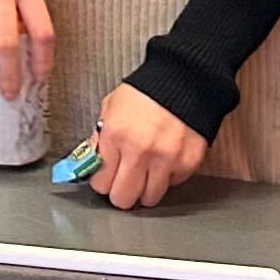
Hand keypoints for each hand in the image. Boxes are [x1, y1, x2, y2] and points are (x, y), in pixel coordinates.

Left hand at [86, 82, 208, 211]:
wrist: (184, 80)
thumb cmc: (146, 92)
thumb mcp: (111, 107)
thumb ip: (101, 137)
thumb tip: (92, 163)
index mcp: (116, 135)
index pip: (101, 183)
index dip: (102, 182)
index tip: (105, 178)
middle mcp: (140, 151)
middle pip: (123, 199)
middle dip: (120, 193)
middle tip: (123, 183)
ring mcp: (165, 160)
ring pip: (149, 199)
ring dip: (145, 190)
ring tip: (144, 174)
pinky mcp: (187, 163)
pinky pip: (172, 185)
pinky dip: (167, 178)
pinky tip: (163, 161)